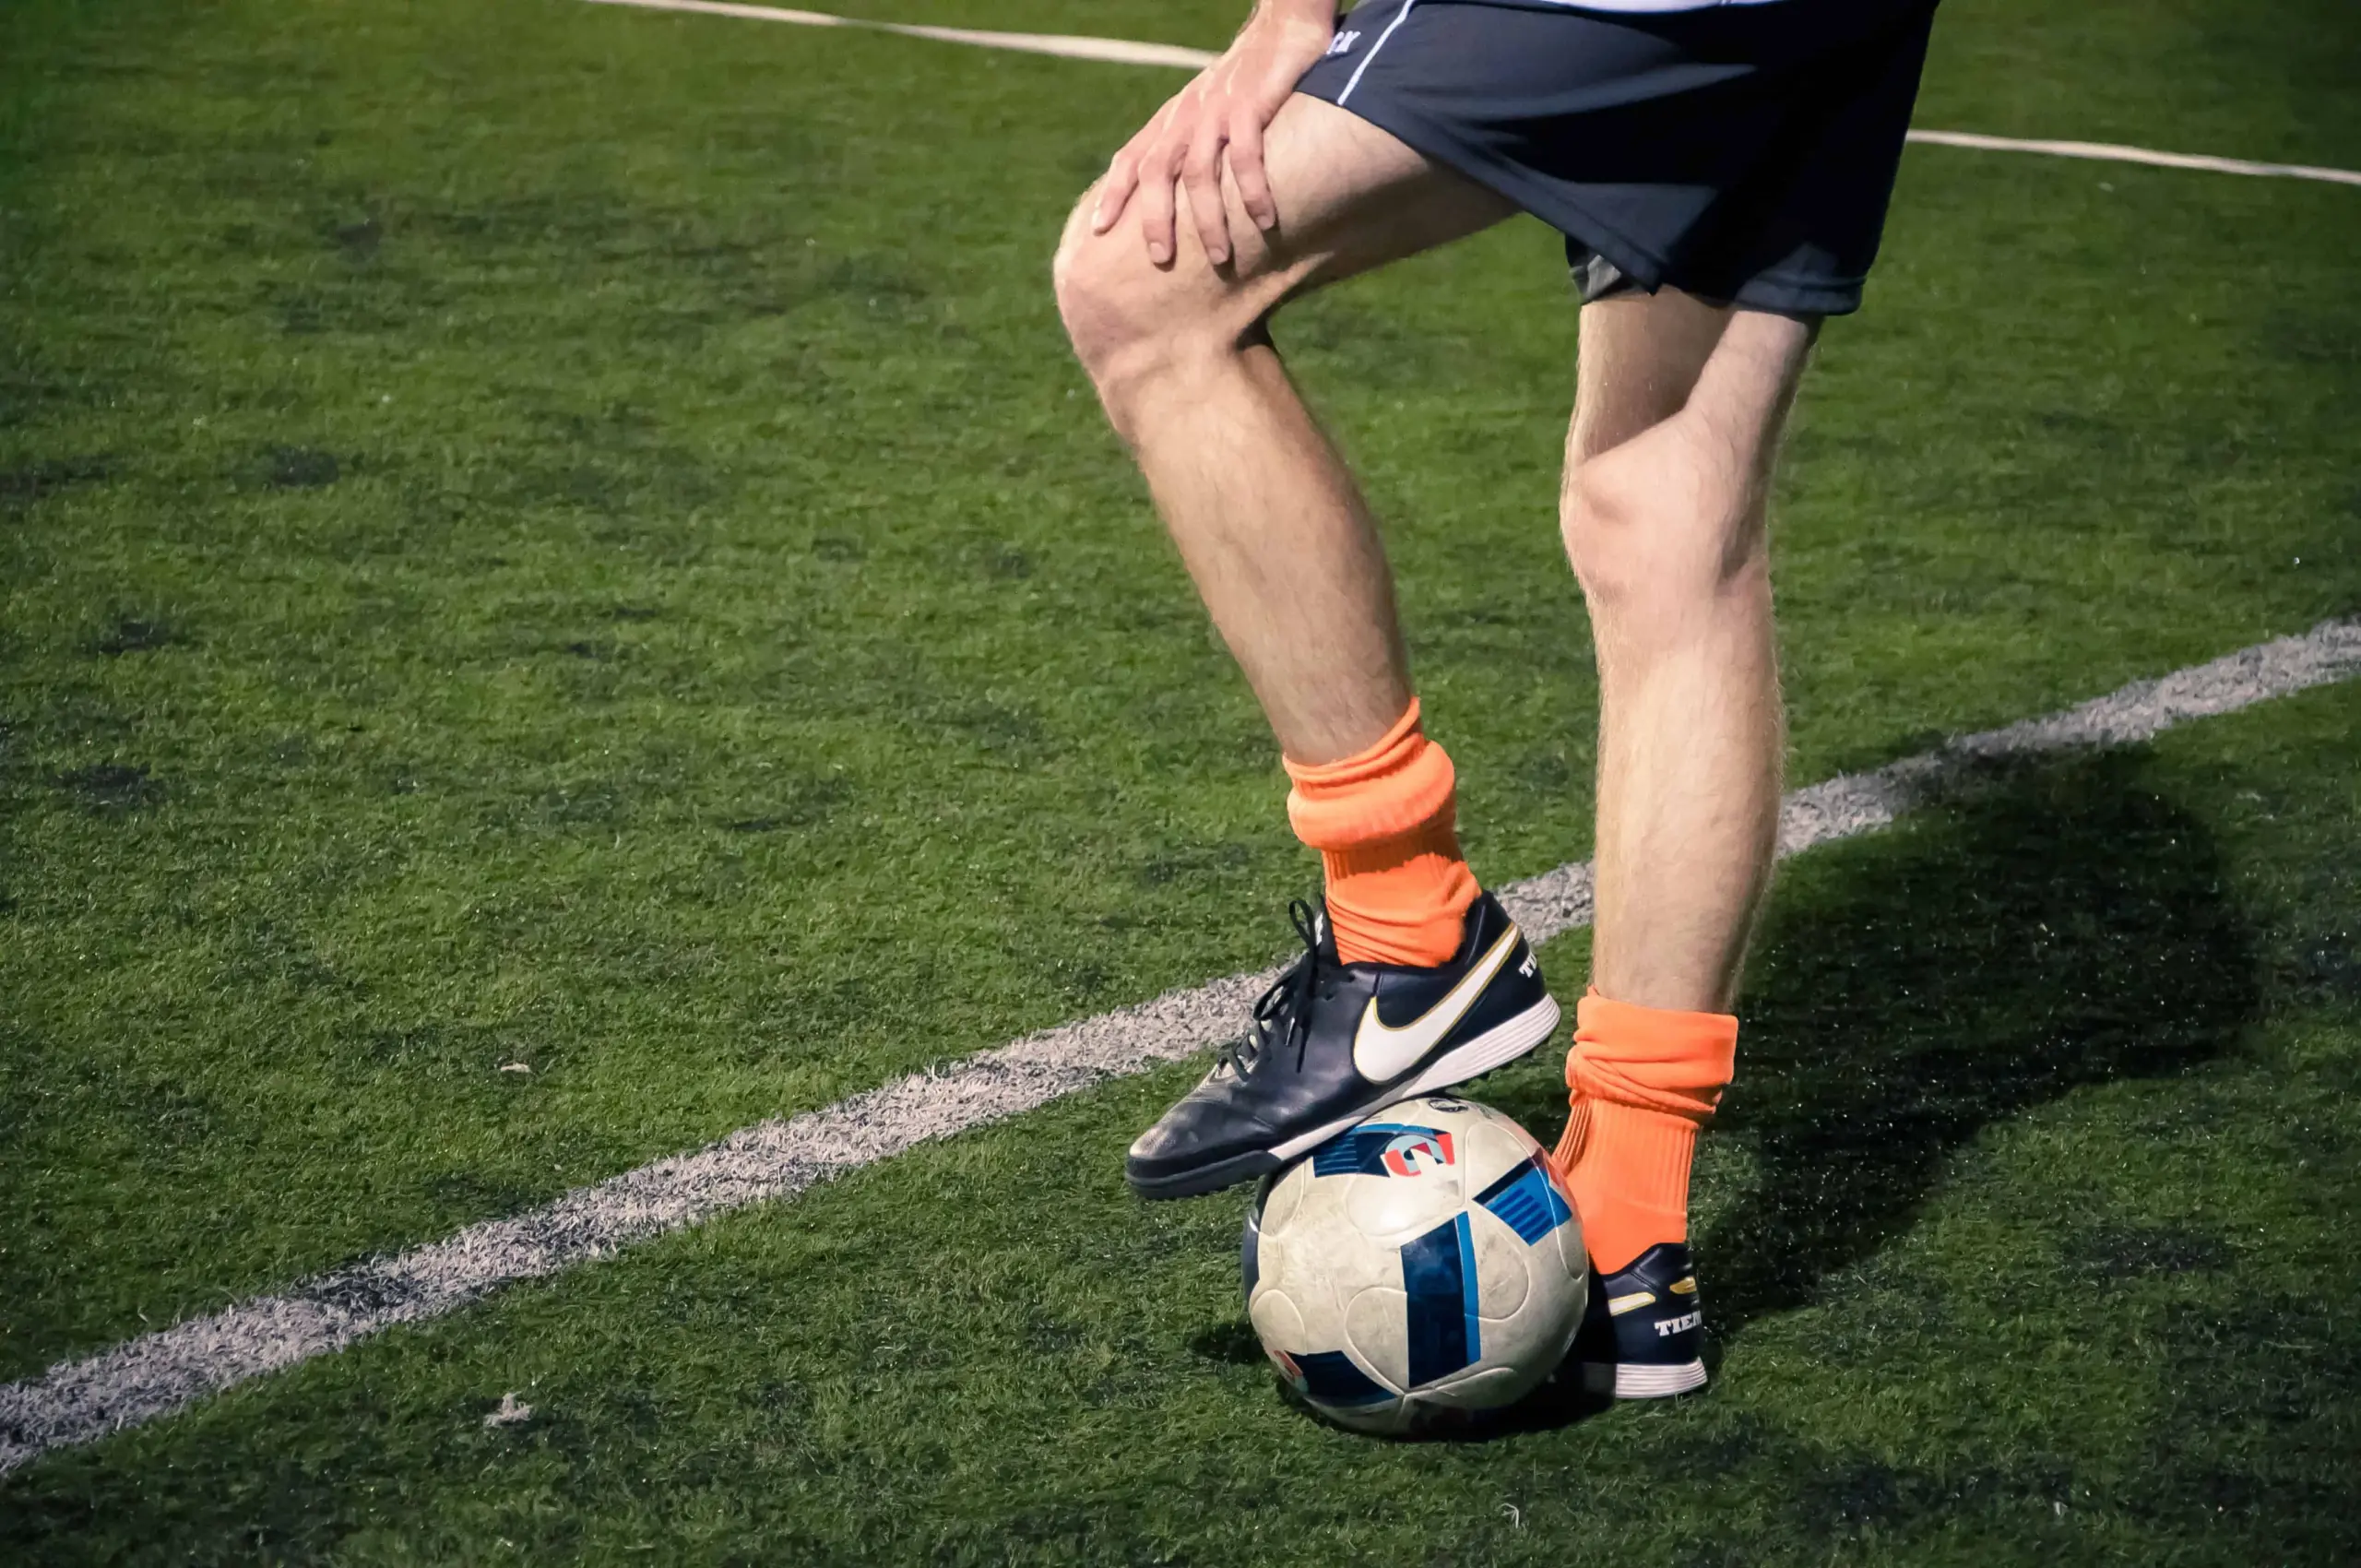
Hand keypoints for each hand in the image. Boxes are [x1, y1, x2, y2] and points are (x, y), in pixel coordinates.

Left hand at [1090, 7, 1334, 266]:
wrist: (1280, 25)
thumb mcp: (1205, 107)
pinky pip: (1245, 155)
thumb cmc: (1244, 78)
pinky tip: (1264, 221)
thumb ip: (1190, 142)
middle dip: (1154, 219)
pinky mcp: (1249, 104)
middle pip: (1156, 172)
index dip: (1112, 193)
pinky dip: (1252, 191)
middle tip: (1161, 258)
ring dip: (1208, 219)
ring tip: (1219, 257)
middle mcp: (1186, 116)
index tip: (1097, 231)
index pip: (1131, 158)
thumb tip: (1179, 193)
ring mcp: (1215, 110)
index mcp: (1172, 119)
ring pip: (1199, 173)